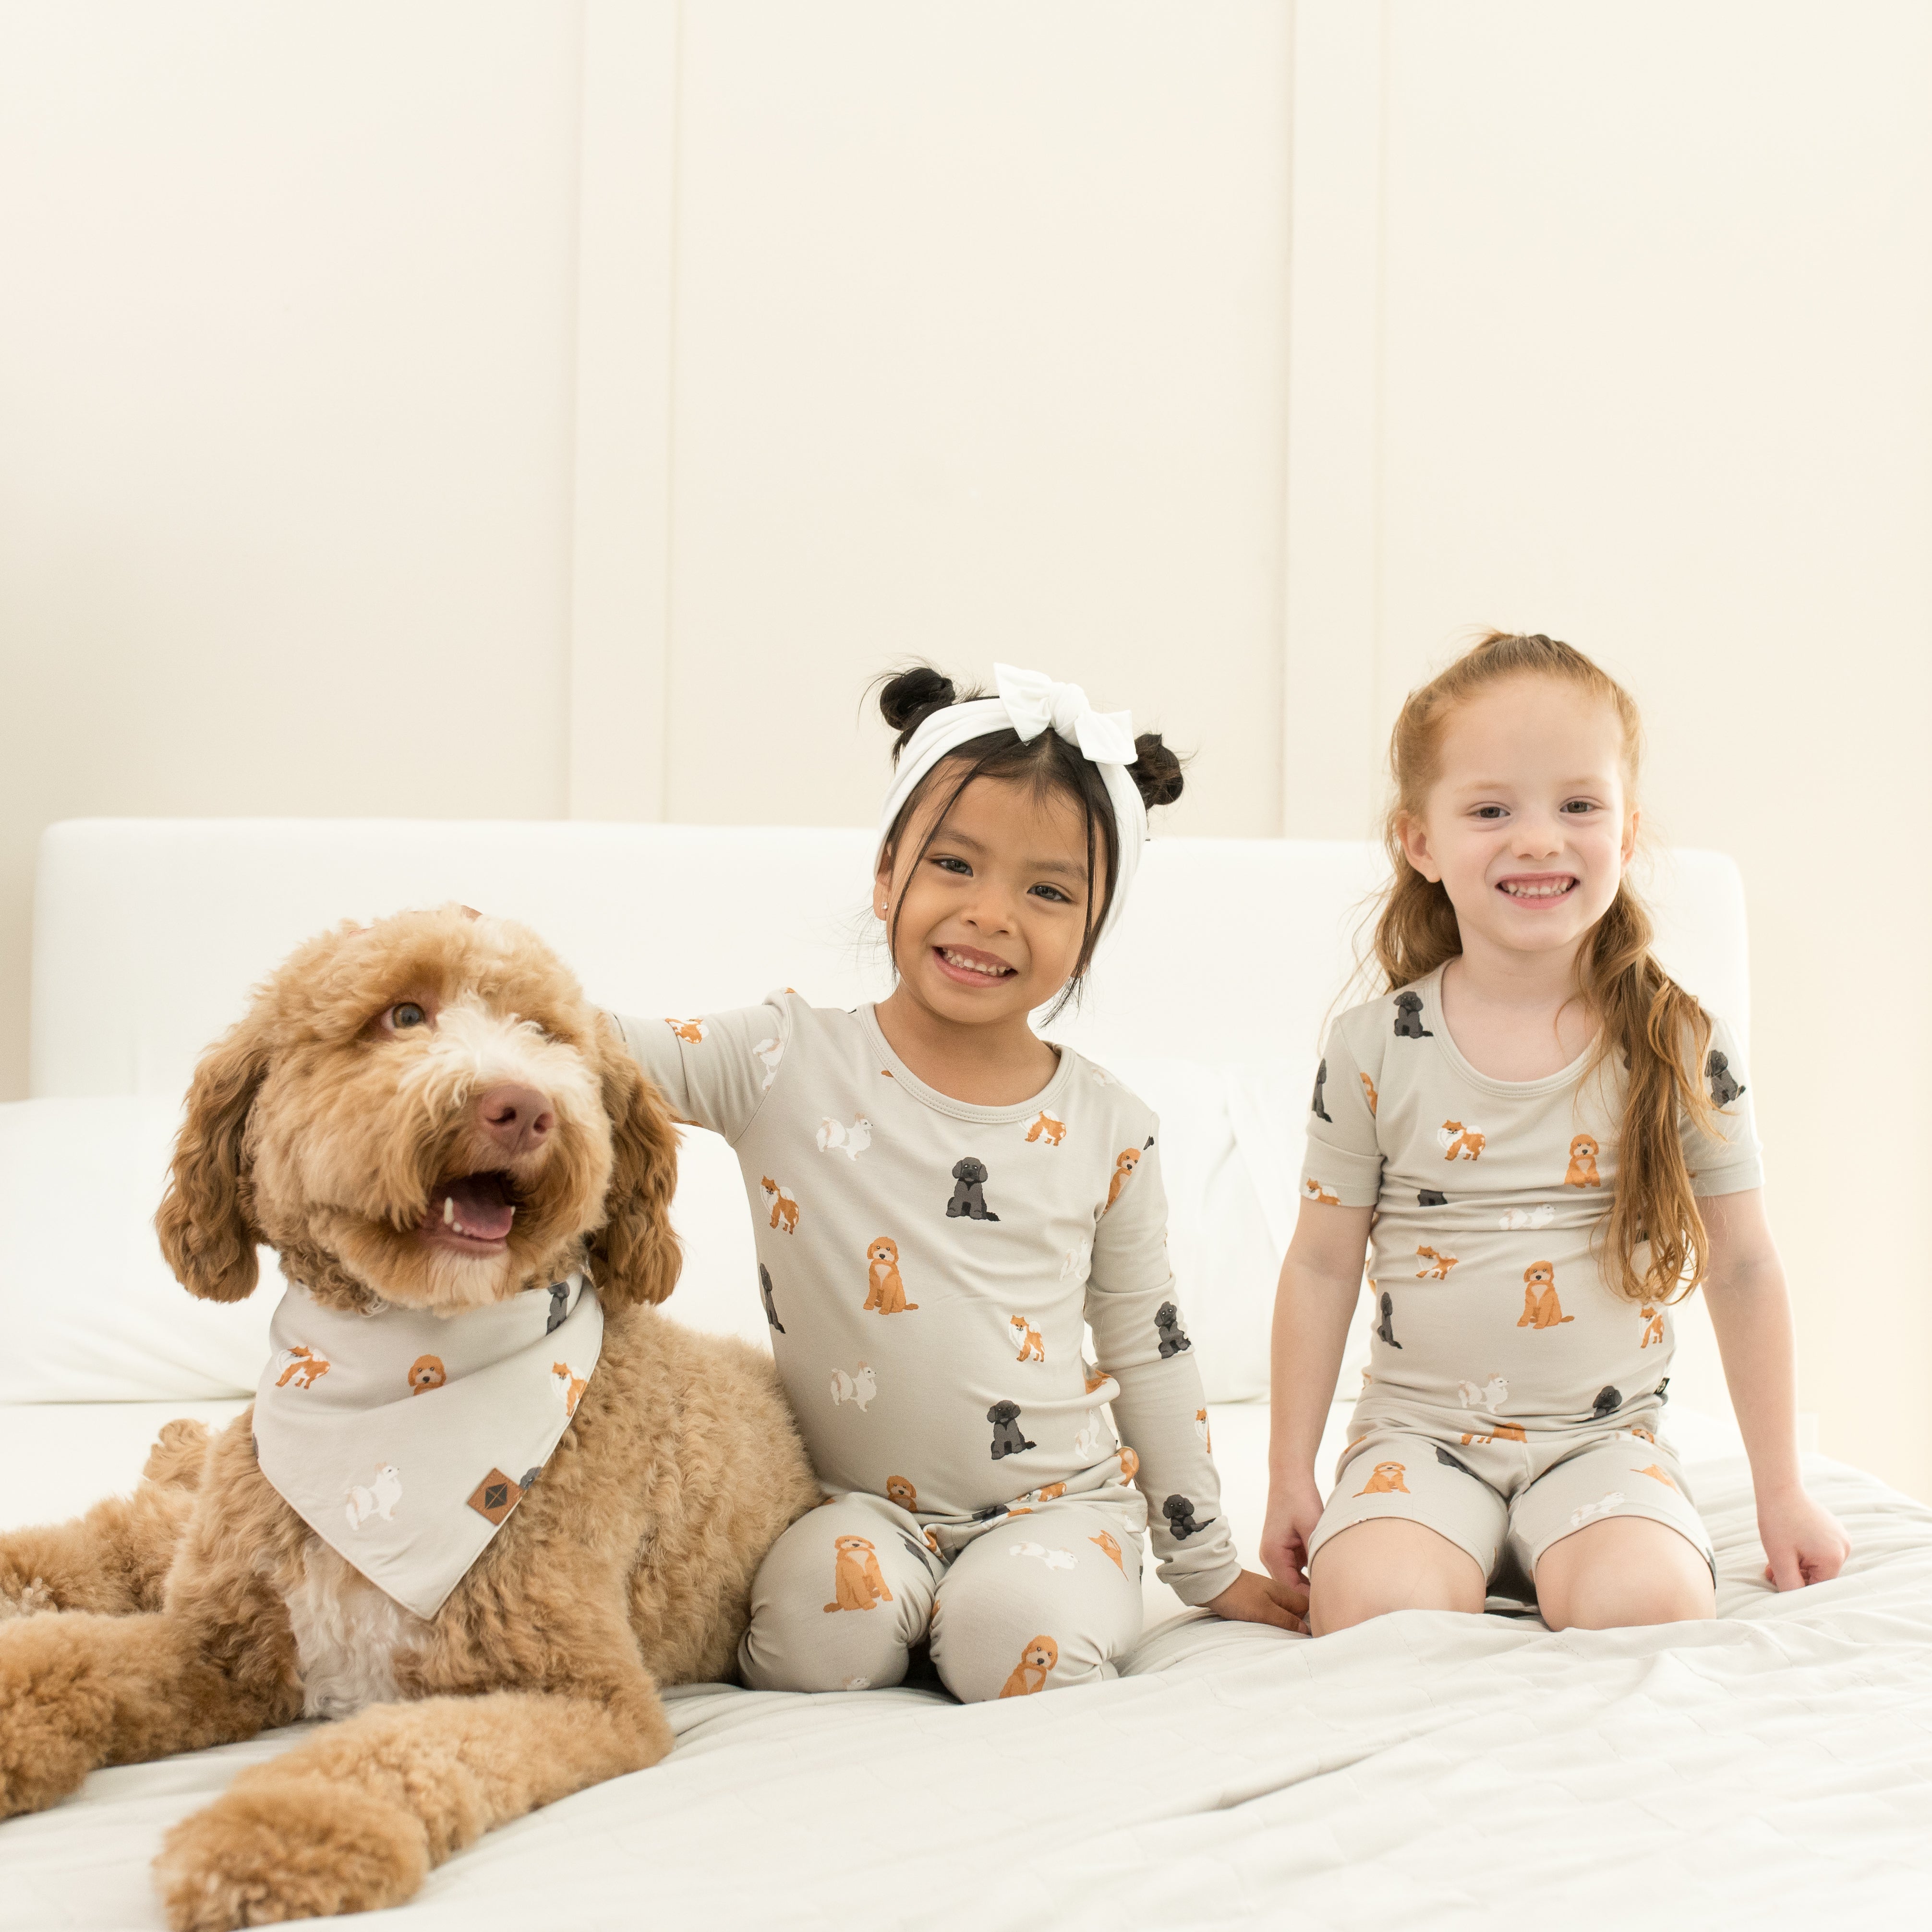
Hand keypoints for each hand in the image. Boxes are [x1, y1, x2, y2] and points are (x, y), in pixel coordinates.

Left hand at [1204, 1568, 1305, 1632]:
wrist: (1211, 1583)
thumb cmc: (1237, 1596)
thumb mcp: (1264, 1611)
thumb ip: (1285, 1619)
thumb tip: (1305, 1629)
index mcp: (1283, 1592)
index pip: (1307, 1607)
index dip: (1309, 1622)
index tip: (1306, 1638)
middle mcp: (1276, 1593)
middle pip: (1295, 1612)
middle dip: (1294, 1627)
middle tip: (1291, 1642)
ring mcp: (1264, 1597)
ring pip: (1280, 1614)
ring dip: (1279, 1626)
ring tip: (1277, 1639)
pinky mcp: (1253, 1601)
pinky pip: (1268, 1614)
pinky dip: (1267, 1623)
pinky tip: (1263, 1631)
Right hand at [1258, 1468, 1325, 1596]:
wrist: (1290, 1476)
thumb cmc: (1299, 1497)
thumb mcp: (1313, 1529)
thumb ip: (1317, 1557)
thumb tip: (1327, 1584)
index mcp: (1273, 1554)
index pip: (1291, 1591)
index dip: (1311, 1603)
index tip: (1332, 1610)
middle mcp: (1269, 1557)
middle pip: (1290, 1589)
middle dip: (1310, 1598)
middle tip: (1337, 1607)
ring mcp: (1275, 1553)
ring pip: (1293, 1581)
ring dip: (1310, 1587)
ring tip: (1334, 1596)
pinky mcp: (1283, 1549)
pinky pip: (1296, 1570)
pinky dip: (1309, 1575)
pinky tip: (1326, 1577)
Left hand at [1758, 1485, 1850, 1588]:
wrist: (1778, 1488)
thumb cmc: (1777, 1522)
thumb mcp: (1780, 1559)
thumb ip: (1790, 1585)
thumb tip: (1796, 1604)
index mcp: (1834, 1557)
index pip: (1818, 1586)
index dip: (1796, 1586)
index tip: (1777, 1580)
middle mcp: (1844, 1548)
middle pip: (1819, 1575)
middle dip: (1795, 1575)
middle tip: (1771, 1571)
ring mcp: (1841, 1537)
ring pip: (1818, 1563)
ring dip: (1797, 1564)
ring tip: (1776, 1558)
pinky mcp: (1834, 1530)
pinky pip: (1820, 1550)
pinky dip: (1804, 1553)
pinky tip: (1787, 1547)